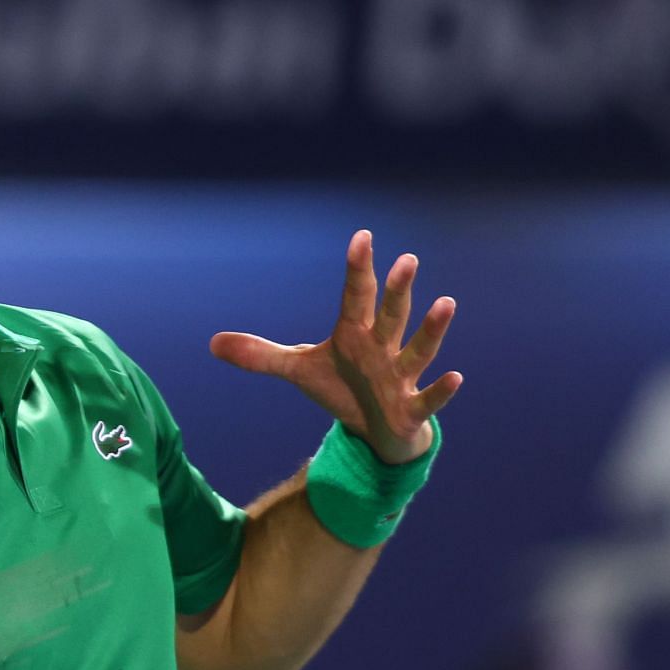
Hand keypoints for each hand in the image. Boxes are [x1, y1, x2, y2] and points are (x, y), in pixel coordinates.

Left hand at [210, 230, 461, 464]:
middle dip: (398, 290)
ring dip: (432, 329)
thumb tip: (212, 343)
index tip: (362, 237)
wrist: (375, 431)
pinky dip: (442, 390)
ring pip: (418, 350)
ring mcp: (400, 377)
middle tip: (407, 259)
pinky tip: (457, 377)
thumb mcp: (299, 371)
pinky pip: (428, 399)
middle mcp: (382, 349)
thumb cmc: (343, 389)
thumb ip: (262, 355)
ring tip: (448, 302)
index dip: (358, 270)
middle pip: (391, 316)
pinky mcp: (410, 409)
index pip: (356, 297)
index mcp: (355, 335)